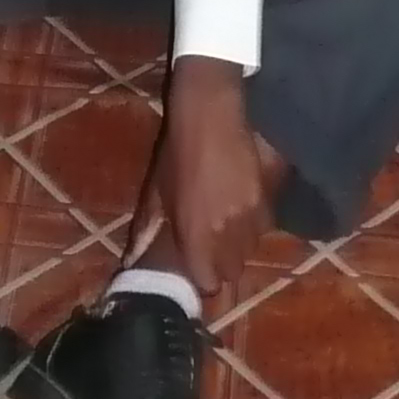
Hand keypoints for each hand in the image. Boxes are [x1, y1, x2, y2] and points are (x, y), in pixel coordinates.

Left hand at [148, 58, 267, 300]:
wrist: (210, 116)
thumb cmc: (177, 153)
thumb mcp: (156, 191)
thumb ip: (146, 230)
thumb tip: (131, 261)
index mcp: (194, 236)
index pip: (208, 283)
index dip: (202, 278)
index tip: (197, 266)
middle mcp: (226, 235)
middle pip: (232, 271)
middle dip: (222, 264)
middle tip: (211, 244)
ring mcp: (250, 218)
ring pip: (251, 250)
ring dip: (239, 244)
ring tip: (226, 222)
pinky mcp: (267, 201)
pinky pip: (265, 227)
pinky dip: (255, 224)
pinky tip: (242, 204)